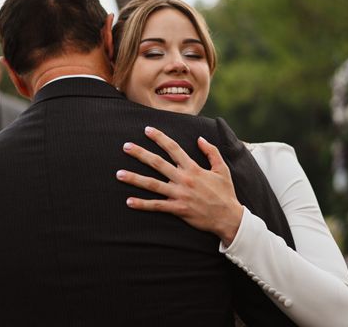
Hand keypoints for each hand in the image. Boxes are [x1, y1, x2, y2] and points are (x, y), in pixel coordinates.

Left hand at [116, 126, 243, 245]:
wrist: (229, 217)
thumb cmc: (225, 193)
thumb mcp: (222, 169)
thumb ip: (211, 152)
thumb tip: (199, 139)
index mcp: (193, 168)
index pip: (173, 148)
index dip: (159, 138)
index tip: (147, 130)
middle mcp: (184, 179)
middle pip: (157, 163)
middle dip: (140, 154)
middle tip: (126, 147)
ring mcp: (179, 194)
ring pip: (152, 184)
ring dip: (134, 178)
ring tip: (119, 174)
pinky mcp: (178, 209)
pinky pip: (157, 206)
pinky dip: (142, 204)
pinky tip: (129, 201)